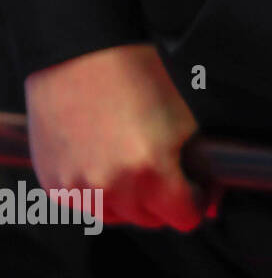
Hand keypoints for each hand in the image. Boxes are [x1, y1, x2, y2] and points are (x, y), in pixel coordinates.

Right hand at [24, 43, 207, 230]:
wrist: (84, 57)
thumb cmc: (138, 83)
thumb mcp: (185, 125)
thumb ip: (200, 169)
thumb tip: (211, 205)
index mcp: (152, 172)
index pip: (186, 219)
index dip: (196, 201)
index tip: (195, 186)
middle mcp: (113, 187)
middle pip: (152, 220)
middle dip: (164, 199)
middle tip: (163, 167)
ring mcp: (79, 188)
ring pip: (118, 217)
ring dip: (130, 200)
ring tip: (131, 161)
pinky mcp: (54, 184)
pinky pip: (87, 205)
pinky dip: (99, 192)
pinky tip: (104, 160)